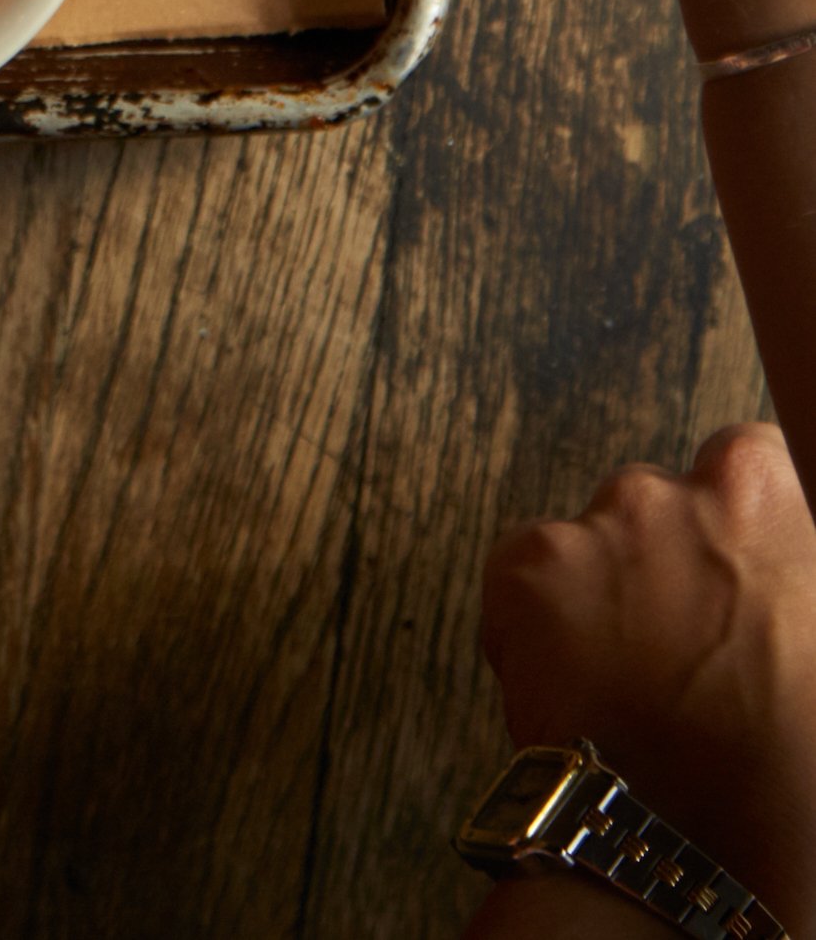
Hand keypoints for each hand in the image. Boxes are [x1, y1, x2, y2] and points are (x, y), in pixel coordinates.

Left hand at [479, 424, 815, 928]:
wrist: (687, 854)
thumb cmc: (776, 777)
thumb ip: (789, 586)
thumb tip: (768, 599)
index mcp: (764, 500)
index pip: (750, 462)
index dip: (741, 527)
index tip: (738, 573)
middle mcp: (676, 495)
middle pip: (665, 503)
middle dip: (671, 561)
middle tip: (685, 650)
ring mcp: (596, 525)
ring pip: (595, 541)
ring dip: (607, 591)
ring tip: (630, 684)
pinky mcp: (527, 565)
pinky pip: (528, 572)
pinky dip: (540, 620)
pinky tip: (576, 688)